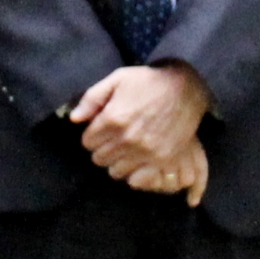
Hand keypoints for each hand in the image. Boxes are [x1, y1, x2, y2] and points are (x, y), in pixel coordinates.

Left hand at [73, 63, 210, 186]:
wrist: (185, 89)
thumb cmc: (148, 81)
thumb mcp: (117, 79)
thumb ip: (92, 98)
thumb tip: (74, 119)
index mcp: (113, 118)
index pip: (88, 142)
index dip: (92, 135)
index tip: (101, 130)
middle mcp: (127, 138)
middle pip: (99, 158)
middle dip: (102, 149)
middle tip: (113, 140)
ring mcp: (145, 152)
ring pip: (115, 171)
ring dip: (117, 162)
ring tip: (125, 149)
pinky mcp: (161, 160)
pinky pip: (136, 179)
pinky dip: (133, 172)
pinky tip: (137, 160)